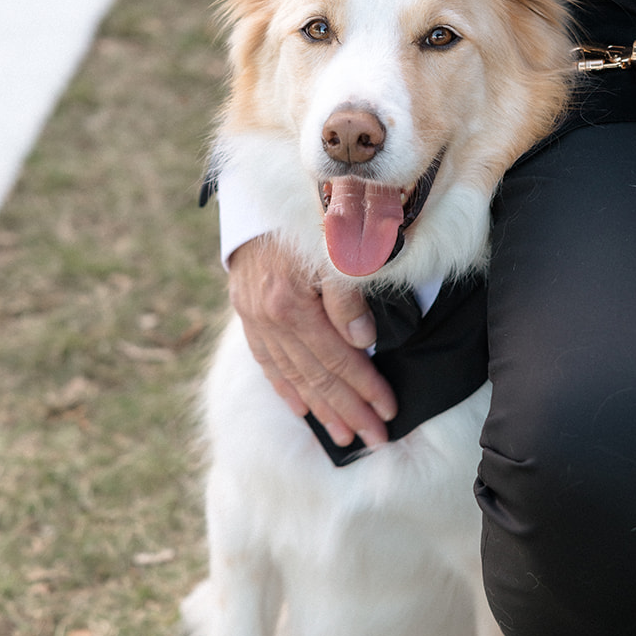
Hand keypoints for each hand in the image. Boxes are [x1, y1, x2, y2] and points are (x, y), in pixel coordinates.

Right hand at [227, 237, 396, 448]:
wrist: (257, 197)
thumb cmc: (305, 222)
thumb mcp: (332, 249)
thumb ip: (347, 295)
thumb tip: (363, 342)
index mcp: (290, 302)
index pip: (336, 358)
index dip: (365, 387)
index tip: (388, 410)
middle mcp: (268, 317)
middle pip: (316, 375)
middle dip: (349, 410)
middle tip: (375, 438)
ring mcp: (254, 319)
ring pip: (292, 376)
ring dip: (322, 410)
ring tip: (346, 436)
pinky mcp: (247, 316)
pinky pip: (268, 363)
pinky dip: (287, 389)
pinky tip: (303, 411)